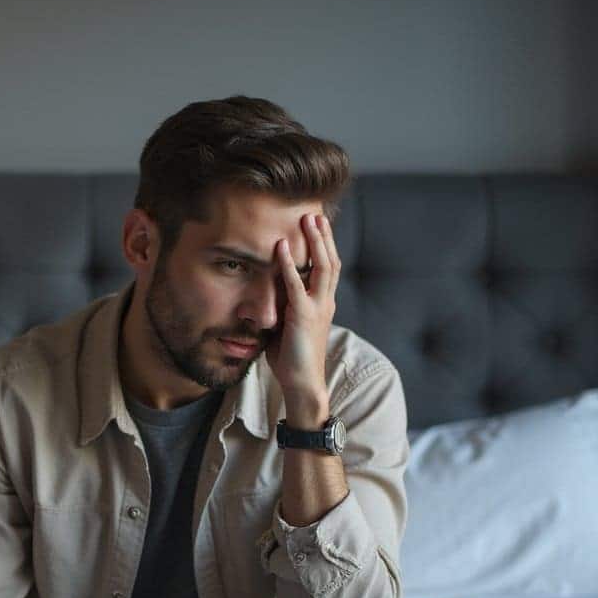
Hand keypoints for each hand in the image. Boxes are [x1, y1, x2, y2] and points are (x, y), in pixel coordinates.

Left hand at [264, 212, 341, 401]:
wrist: (302, 383)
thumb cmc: (292, 359)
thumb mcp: (287, 326)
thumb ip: (283, 307)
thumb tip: (266, 293)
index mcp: (323, 305)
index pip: (329, 269)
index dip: (325, 246)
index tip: (318, 227)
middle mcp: (325, 303)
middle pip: (331, 261)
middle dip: (324, 237)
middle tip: (316, 214)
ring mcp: (317, 308)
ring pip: (323, 267)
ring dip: (315, 242)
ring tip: (307, 220)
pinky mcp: (303, 317)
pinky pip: (297, 285)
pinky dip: (289, 264)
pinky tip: (282, 247)